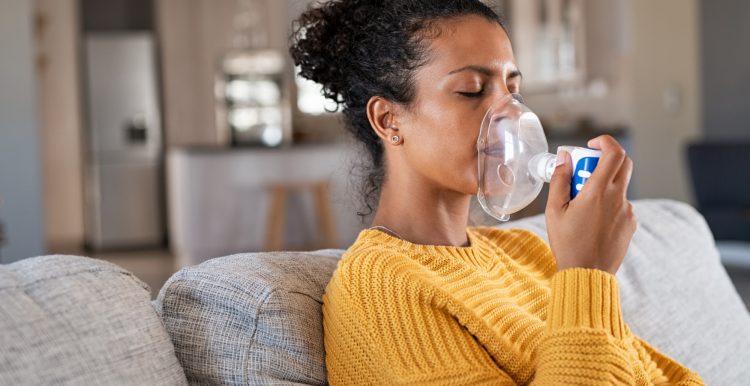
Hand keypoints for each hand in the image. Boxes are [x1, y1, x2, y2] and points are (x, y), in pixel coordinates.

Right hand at [545, 135, 636, 275]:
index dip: (605, 142)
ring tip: (583, 205)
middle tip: (586, 169)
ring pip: (620, 185)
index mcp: (598, 192)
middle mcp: (618, 198)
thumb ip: (559, 180)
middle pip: (623, 163)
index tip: (591, 145)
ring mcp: (627, 211)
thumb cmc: (567, 244)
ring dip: (605, 185)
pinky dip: (609, 203)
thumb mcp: (554, 210)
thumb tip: (564, 158)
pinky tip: (593, 220)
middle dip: (605, 159)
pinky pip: (621, 204)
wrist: (587, 273)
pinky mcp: (631, 223)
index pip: (614, 153)